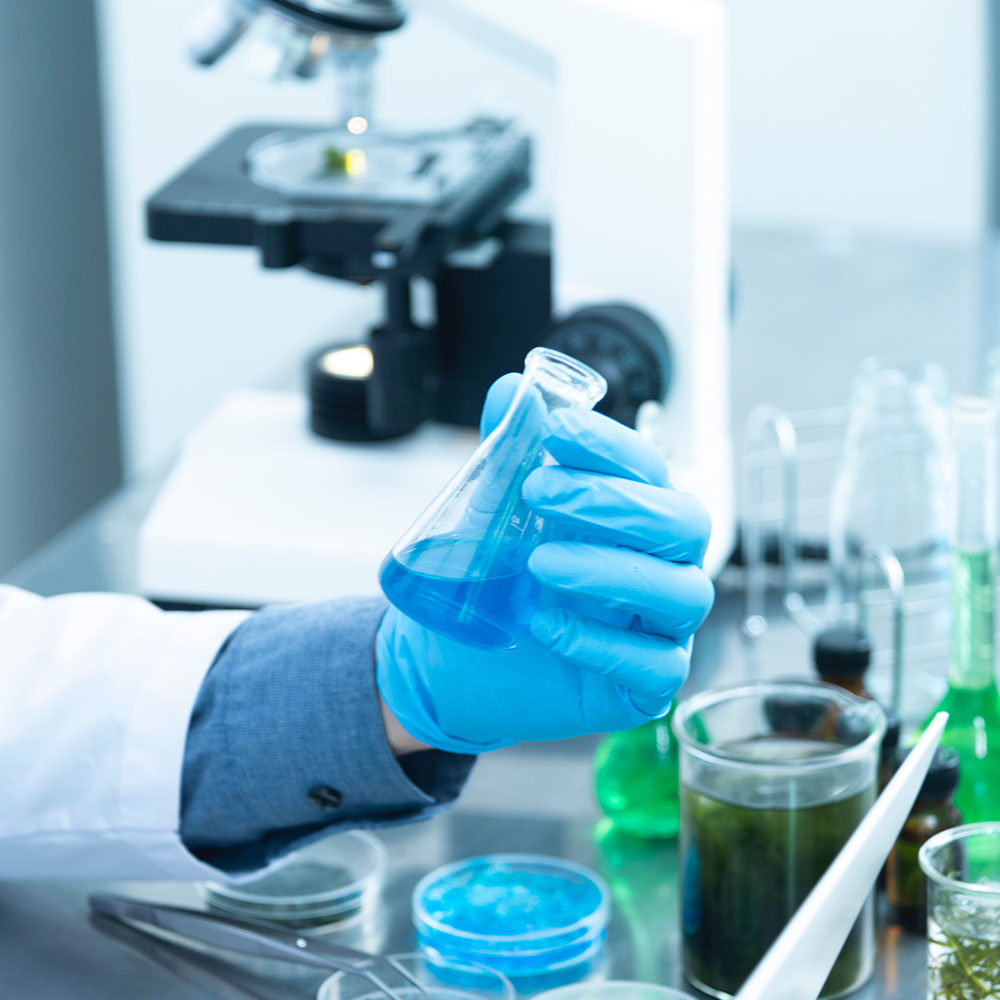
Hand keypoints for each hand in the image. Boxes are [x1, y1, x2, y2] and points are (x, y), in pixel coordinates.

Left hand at [375, 374, 713, 753]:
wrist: (457, 663)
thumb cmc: (496, 582)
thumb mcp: (492, 515)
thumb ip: (507, 454)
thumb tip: (511, 390)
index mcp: (634, 517)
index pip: (649, 468)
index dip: (609, 445)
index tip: (554, 429)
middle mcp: (661, 566)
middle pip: (684, 523)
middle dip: (612, 501)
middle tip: (537, 493)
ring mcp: (661, 628)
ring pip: (681, 592)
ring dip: (610, 569)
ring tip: (538, 563)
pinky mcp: (646, 685)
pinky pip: (655, 666)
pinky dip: (602, 643)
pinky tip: (545, 626)